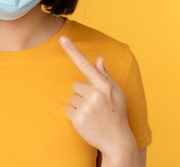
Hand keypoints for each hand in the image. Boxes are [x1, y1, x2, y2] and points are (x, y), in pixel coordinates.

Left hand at [59, 36, 135, 156]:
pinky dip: (75, 114)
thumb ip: (105, 76)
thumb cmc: (117, 113)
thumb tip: (99, 59)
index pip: (85, 65)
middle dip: (83, 93)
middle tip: (95, 104)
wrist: (117, 141)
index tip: (62, 38)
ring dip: (79, 104)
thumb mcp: (117, 93)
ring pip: (72, 97)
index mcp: (104, 85)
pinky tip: (86, 120)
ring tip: (92, 113)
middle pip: (76, 85)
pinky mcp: (78, 119)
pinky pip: (68, 109)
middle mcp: (95, 94)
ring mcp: (86, 107)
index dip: (73, 51)